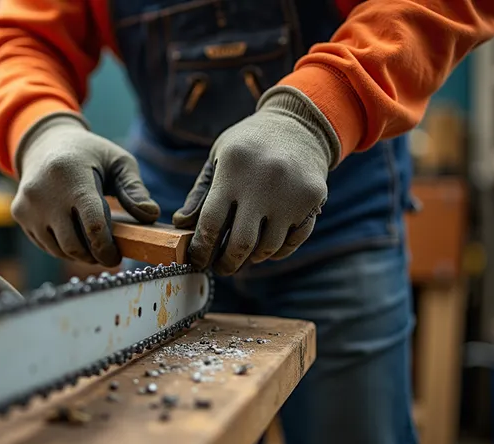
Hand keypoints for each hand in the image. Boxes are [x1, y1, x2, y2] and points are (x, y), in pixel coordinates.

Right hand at [12, 114, 159, 266]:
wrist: (45, 143)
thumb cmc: (89, 154)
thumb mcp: (118, 162)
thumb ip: (135, 189)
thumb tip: (151, 215)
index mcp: (72, 176)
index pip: (93, 226)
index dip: (107, 248)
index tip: (117, 257)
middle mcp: (45, 192)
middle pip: (74, 245)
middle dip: (94, 256)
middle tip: (108, 256)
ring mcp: (28, 205)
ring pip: (58, 249)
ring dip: (79, 255)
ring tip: (93, 246)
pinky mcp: (20, 214)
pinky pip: (45, 244)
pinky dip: (62, 247)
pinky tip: (74, 235)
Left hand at [172, 87, 339, 275]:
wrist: (299, 125)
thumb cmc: (249, 145)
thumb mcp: (219, 158)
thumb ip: (200, 193)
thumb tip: (180, 225)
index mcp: (233, 171)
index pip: (211, 223)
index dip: (201, 249)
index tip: (196, 260)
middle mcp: (263, 183)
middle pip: (240, 243)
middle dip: (226, 264)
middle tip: (220, 269)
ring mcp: (291, 194)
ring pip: (268, 247)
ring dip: (251, 259)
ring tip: (241, 257)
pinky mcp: (312, 201)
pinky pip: (293, 241)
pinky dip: (277, 252)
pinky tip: (264, 249)